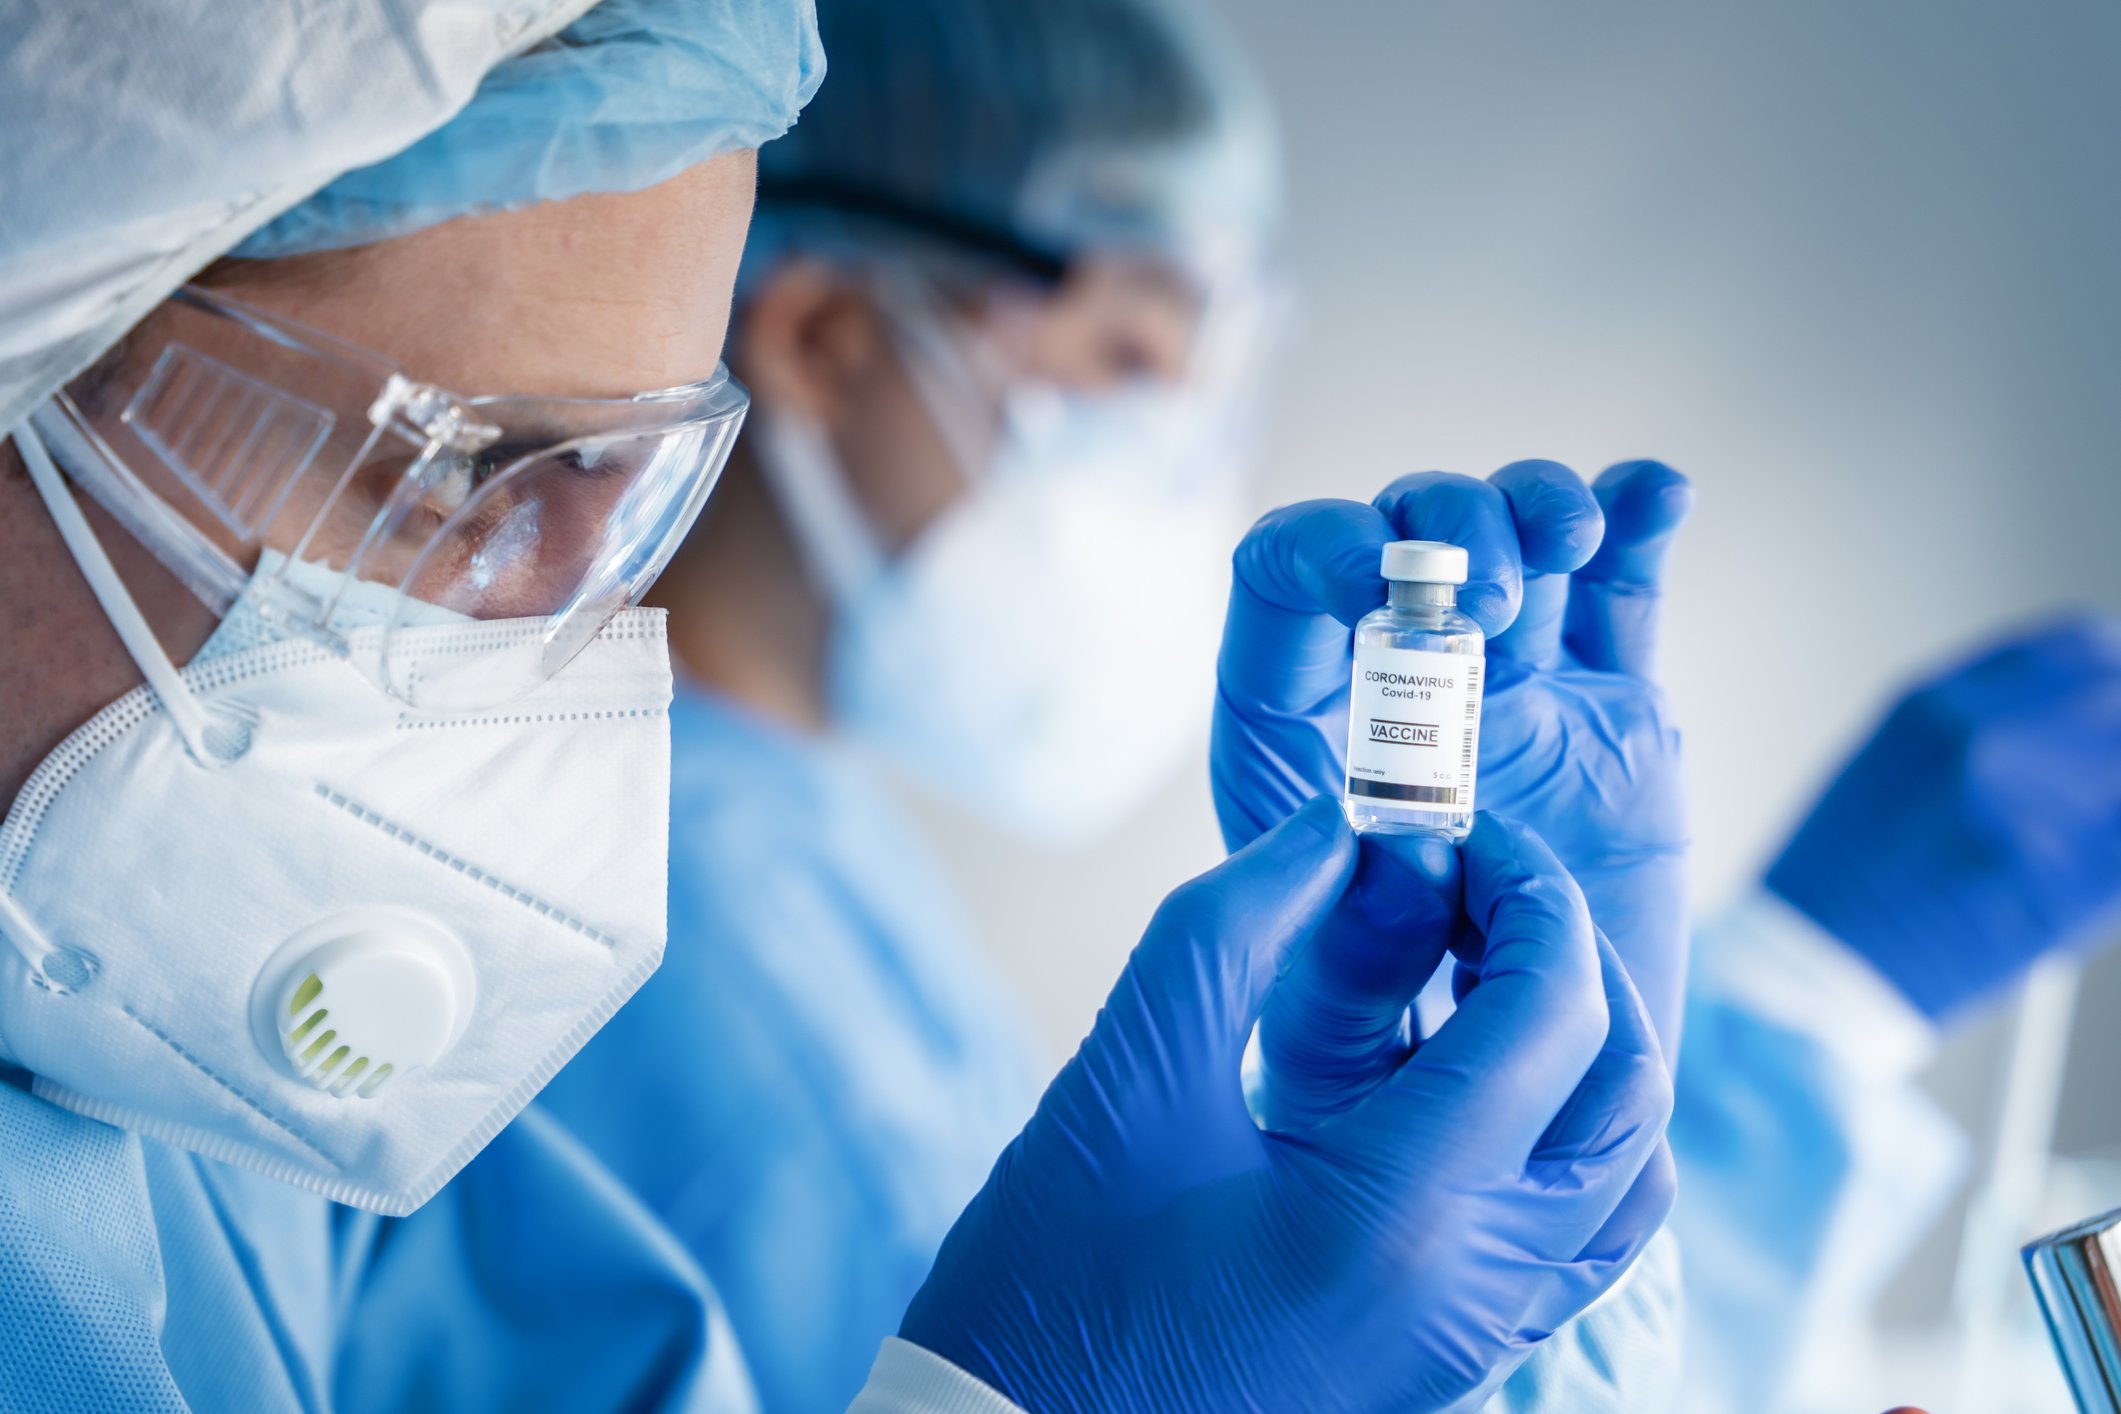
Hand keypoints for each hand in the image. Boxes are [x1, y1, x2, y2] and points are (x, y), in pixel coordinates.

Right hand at [900, 801, 1673, 1413]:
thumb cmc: (1051, 1275)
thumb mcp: (1128, 1069)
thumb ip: (1238, 924)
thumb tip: (1341, 833)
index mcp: (1400, 1211)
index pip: (1551, 1013)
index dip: (1525, 890)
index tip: (1455, 830)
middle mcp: (1476, 1285)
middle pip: (1625, 1086)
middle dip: (1567, 955)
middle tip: (1475, 887)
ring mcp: (1478, 1336)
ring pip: (1627, 1172)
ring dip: (1586, 1048)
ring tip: (1479, 974)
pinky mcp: (1456, 1357)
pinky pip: (1580, 1240)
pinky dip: (1567, 1135)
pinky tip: (1464, 1078)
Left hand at [1211, 459, 1693, 1051]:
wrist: (1516, 1106)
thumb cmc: (1385, 1071)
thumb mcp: (1341, 1026)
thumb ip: (1354, 946)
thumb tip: (1403, 851)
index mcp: (1301, 737)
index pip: (1278, 585)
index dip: (1314, 549)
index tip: (1367, 578)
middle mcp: (1395, 690)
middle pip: (1400, 534)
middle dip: (1446, 528)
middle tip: (1492, 603)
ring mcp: (1508, 686)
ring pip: (1512, 536)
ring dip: (1537, 505)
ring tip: (1574, 543)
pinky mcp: (1607, 704)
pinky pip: (1622, 589)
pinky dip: (1640, 520)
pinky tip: (1662, 495)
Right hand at [1767, 616, 2120, 1018]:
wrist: (1811, 977)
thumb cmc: (1841, 886)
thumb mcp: (1888, 770)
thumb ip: (1975, 733)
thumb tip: (2065, 719)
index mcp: (1933, 708)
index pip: (2075, 649)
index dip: (2106, 675)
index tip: (2113, 695)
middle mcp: (1984, 742)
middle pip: (2115, 703)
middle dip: (2110, 739)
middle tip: (2096, 775)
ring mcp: (2030, 812)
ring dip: (2105, 802)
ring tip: (2060, 839)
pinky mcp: (2067, 886)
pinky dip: (2108, 860)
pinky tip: (2071, 882)